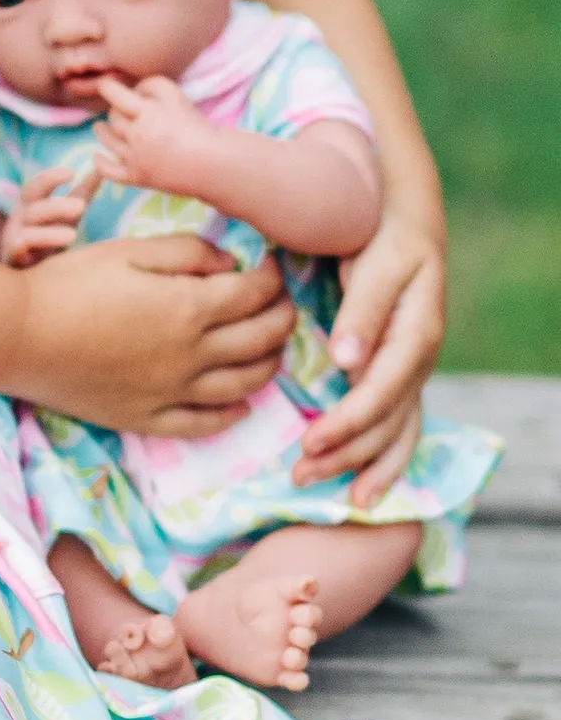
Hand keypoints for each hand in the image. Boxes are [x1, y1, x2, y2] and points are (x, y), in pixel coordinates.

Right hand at [0, 165, 98, 267]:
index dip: (51, 178)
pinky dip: (21, 249)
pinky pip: (15, 254)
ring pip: (26, 234)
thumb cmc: (49, 238)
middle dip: (56, 207)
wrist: (27, 276)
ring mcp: (13, 242)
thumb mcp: (66, 215)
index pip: (37, 187)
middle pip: (34, 209)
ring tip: (72, 235)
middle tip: (81, 207)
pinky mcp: (13, 263)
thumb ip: (82, 193)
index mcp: (31, 206)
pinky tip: (30, 250)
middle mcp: (19, 221)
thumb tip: (101, 168)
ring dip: (48, 234)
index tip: (71, 173)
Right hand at [8, 235, 293, 435]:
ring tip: (271, 346)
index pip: (255, 294)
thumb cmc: (68, 284)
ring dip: (270, 363)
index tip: (272, 266)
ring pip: (246, 384)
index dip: (272, 277)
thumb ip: (185, 252)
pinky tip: (241, 403)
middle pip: (261, 339)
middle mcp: (192, 355)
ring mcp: (173, 392)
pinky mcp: (150, 418)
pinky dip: (234, 413)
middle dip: (282, 316)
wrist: (18, 336)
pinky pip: (206, 423)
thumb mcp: (126, 251)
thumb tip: (229, 263)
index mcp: (189, 308)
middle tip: (281, 302)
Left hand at [93, 74, 217, 196]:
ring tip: (100, 126)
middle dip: (115, 110)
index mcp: (146, 113)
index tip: (105, 85)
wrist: (212, 163)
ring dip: (102, 131)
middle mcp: (136, 135)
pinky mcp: (138, 177)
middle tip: (121, 110)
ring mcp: (135, 158)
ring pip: (108, 141)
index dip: (106, 87)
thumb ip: (152, 85)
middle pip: (113, 118)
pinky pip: (109, 171)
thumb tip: (133, 90)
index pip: (114, 94)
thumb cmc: (195, 126)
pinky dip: (100, 163)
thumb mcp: (177, 96)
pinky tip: (97, 156)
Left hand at [295, 200, 445, 502]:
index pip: (381, 393)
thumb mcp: (377, 265)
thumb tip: (346, 360)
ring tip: (331, 495)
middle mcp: (418, 361)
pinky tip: (363, 485)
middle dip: (347, 454)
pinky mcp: (396, 373)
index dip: (348, 423)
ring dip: (364, 465)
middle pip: (387, 423)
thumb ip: (362, 311)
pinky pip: (395, 425)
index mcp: (415, 337)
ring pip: (396, 432)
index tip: (311, 443)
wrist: (403, 223)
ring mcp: (410, 371)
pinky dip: (381, 457)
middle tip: (301, 475)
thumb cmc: (384, 239)